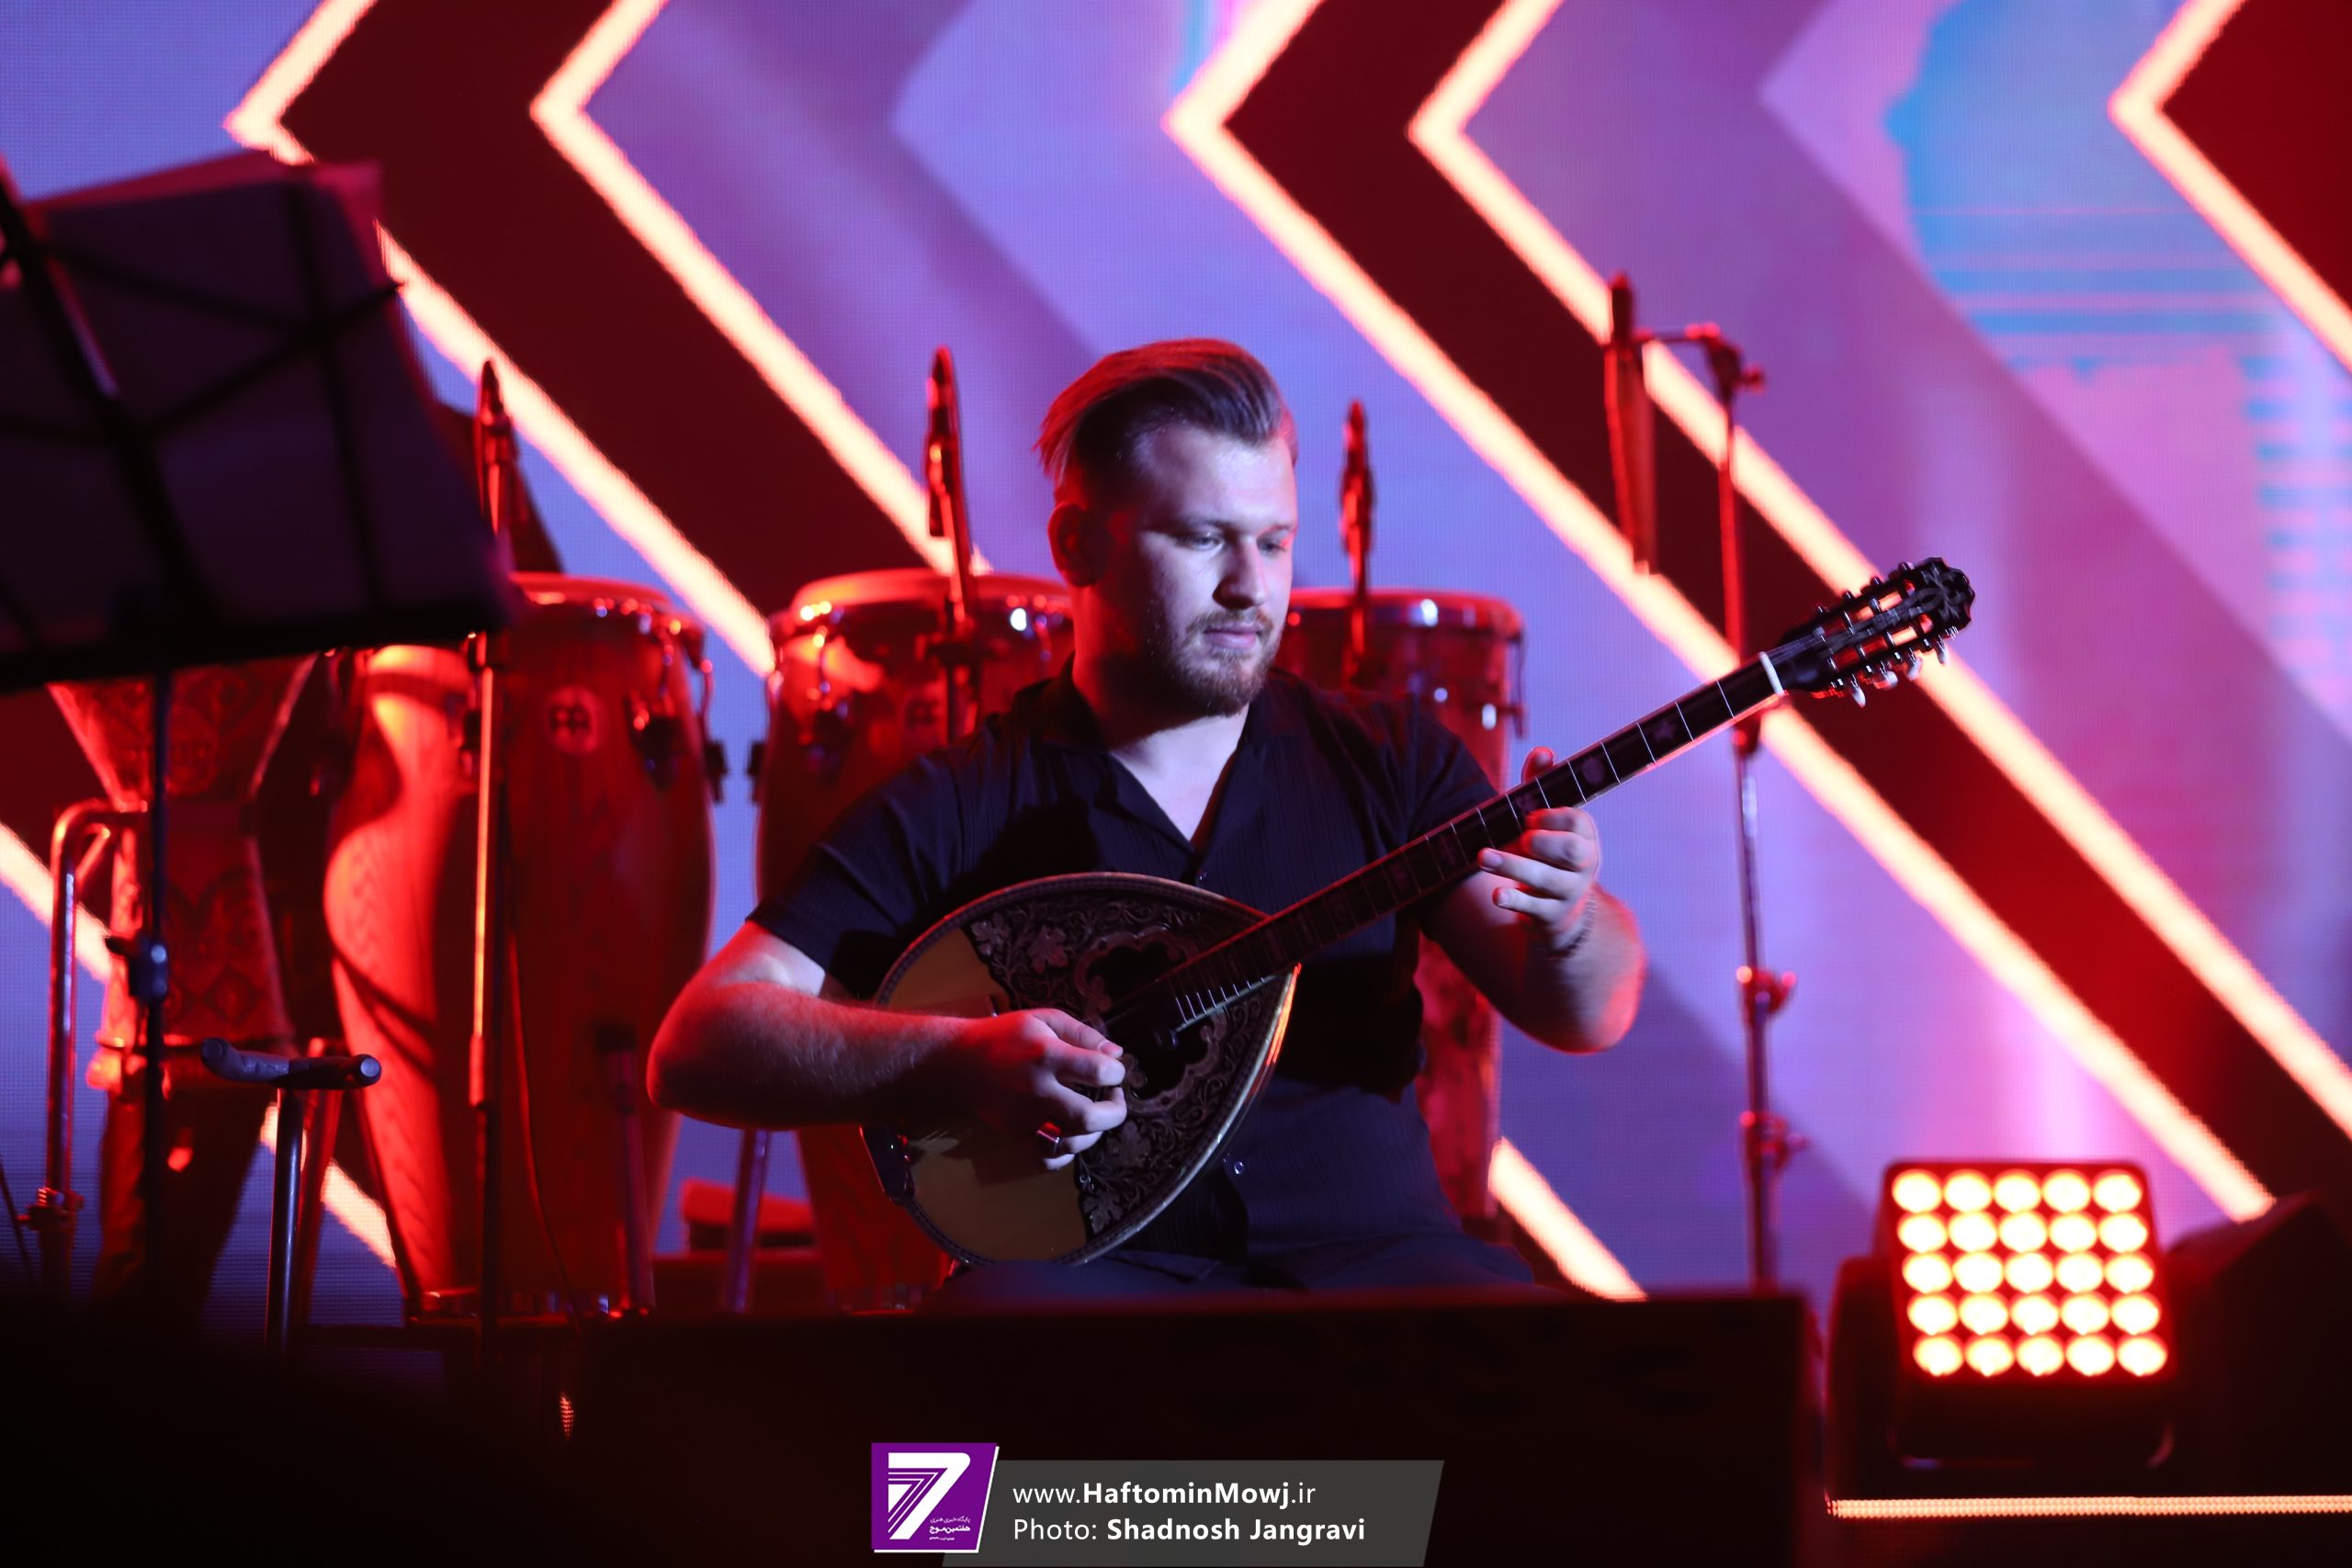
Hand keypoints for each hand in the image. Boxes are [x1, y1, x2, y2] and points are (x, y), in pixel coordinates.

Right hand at [943, 1008, 1126, 1170]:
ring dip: (1094, 1132)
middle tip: (1113, 1098)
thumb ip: (1083, 1034)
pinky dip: (1067, 1153)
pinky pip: (1048, 1159)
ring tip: (1093, 1114)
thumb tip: (1117, 1054)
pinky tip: (1070, 1134)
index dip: (1117, 1072)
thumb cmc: (1006, 1035)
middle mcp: (1037, 1091)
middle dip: (1115, 1111)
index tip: (1113, 1070)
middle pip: (1090, 1118)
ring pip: (1072, 1143)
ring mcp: (1025, 1118)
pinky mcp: (1015, 1135)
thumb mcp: (1044, 1020)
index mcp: (1046, 1056)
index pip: (1098, 1071)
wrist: (959, 1061)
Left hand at [1476, 746, 1601, 956]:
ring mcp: (1569, 892)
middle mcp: (1584, 864)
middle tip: (1520, 838)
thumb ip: (1540, 785)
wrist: (1560, 909)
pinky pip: (1532, 908)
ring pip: (1546, 880)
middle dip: (1540, 842)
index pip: (1577, 821)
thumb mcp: (1544, 818)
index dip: (1552, 816)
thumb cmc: (1546, 850)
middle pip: (1570, 852)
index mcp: (1585, 836)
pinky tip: (1495, 896)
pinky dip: (1514, 901)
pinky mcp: (1550, 915)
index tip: (1530, 817)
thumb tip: (1543, 752)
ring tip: (1482, 857)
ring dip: (1513, 866)